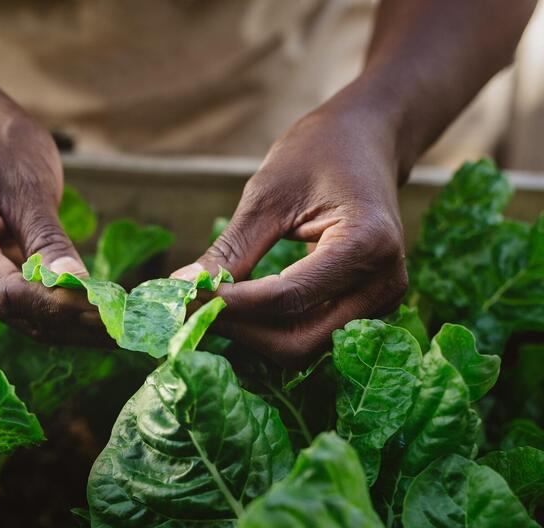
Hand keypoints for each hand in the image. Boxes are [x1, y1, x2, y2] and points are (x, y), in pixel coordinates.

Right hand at [0, 91, 103, 344]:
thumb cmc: (1, 147)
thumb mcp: (28, 186)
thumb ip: (48, 240)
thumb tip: (78, 286)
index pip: (6, 293)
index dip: (58, 307)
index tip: (107, 314)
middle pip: (18, 313)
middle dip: (75, 323)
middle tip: (129, 328)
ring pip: (26, 319)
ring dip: (76, 326)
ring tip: (126, 328)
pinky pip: (30, 307)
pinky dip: (67, 312)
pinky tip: (104, 316)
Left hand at [173, 97, 407, 365]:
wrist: (365, 142)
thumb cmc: (318, 153)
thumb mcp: (268, 195)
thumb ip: (231, 250)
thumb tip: (182, 287)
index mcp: (367, 245)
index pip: (287, 298)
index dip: (230, 305)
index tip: (183, 298)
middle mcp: (383, 284)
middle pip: (299, 340)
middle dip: (240, 330)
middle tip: (192, 310)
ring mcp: (379, 302)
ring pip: (304, 348)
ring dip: (252, 336)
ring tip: (212, 308)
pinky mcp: (366, 309)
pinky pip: (311, 336)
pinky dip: (270, 329)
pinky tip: (239, 309)